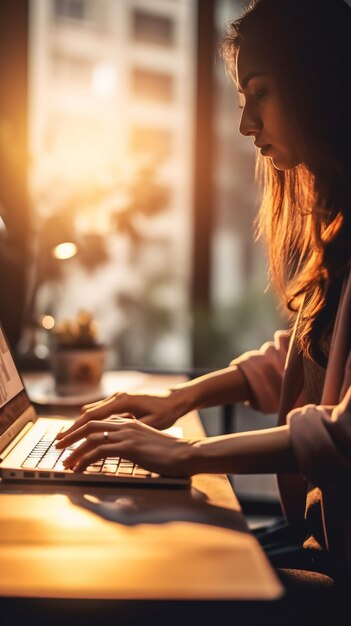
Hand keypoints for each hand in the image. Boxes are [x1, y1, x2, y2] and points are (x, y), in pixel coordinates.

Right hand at [55, 387, 185, 442]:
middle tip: (58, 444)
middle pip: (86, 414)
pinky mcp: (119, 402)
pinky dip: (89, 422)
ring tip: (67, 441)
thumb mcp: (151, 423)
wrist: (175, 399)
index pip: (91, 416)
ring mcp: (117, 398)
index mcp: (121, 401)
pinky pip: (99, 412)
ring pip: (91, 412)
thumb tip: (110, 438)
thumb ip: (130, 428)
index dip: (75, 430)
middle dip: (72, 430)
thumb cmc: (166, 411)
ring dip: (79, 426)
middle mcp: (116, 397)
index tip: (63, 442)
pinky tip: (84, 434)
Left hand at [55, 415, 195, 475]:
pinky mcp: (127, 447)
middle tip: (59, 447)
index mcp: (130, 423)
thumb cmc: (171, 454)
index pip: (100, 423)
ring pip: (90, 438)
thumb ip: (134, 445)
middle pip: (90, 425)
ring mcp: (126, 435)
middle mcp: (125, 425)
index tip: (72, 441)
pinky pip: (98, 452)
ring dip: (74, 450)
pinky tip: (78, 469)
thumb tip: (124, 453)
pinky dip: (84, 460)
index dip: (83, 431)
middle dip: (71, 435)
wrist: (186, 453)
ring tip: (65, 462)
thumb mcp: (148, 445)